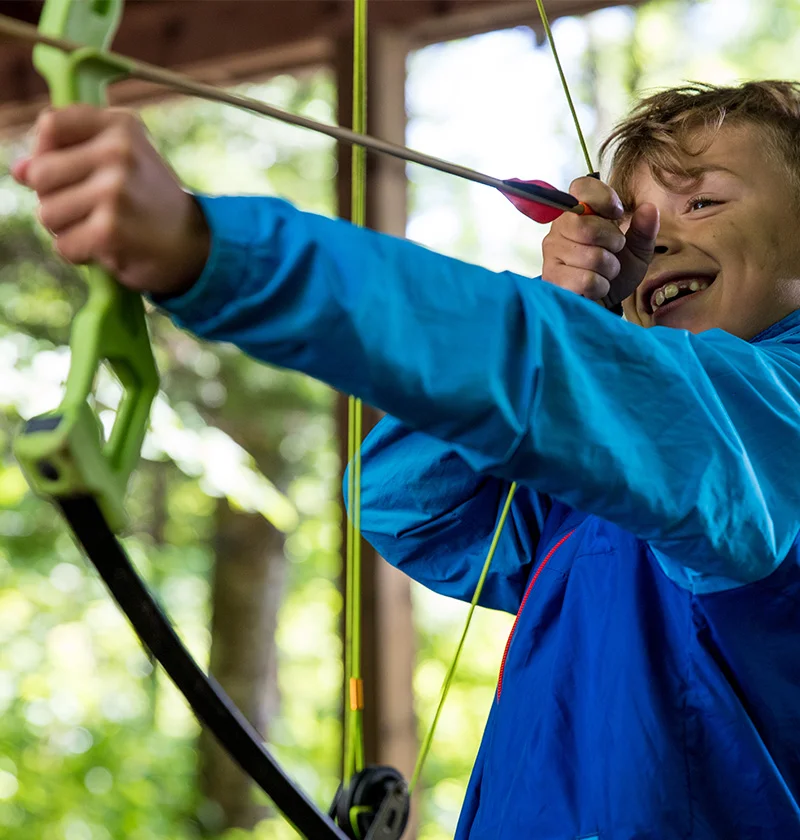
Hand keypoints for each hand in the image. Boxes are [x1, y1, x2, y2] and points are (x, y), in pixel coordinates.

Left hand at [12, 105, 209, 297]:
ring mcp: (114, 190)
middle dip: (55, 199)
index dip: (46, 154)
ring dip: (68, 229)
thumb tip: (18, 170)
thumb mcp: (119, 165)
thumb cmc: (150, 204)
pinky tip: (108, 248)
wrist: (195, 247)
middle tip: (92, 209)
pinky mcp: (110, 229)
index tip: (69, 173)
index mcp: (120, 126)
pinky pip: (64, 244)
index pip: (51, 125)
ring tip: (103, 229)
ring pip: (47, 212)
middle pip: (40, 173)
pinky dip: (81, 253)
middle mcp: (118, 151)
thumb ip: (66, 158)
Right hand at [541, 175, 659, 310]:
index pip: (582, 187)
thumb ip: (644, 229)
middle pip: (587, 226)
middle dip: (612, 242)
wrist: (602, 303)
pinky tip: (595, 288)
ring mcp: (552, 254)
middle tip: (613, 252)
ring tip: (604, 273)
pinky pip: (587, 280)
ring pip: (591, 256)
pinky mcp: (552, 279)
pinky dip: (600, 287)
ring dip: (609, 270)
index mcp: (578, 212)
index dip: (603, 198)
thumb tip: (649, 208)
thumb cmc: (615, 271)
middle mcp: (559, 229)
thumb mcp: (637, 249)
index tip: (618, 214)